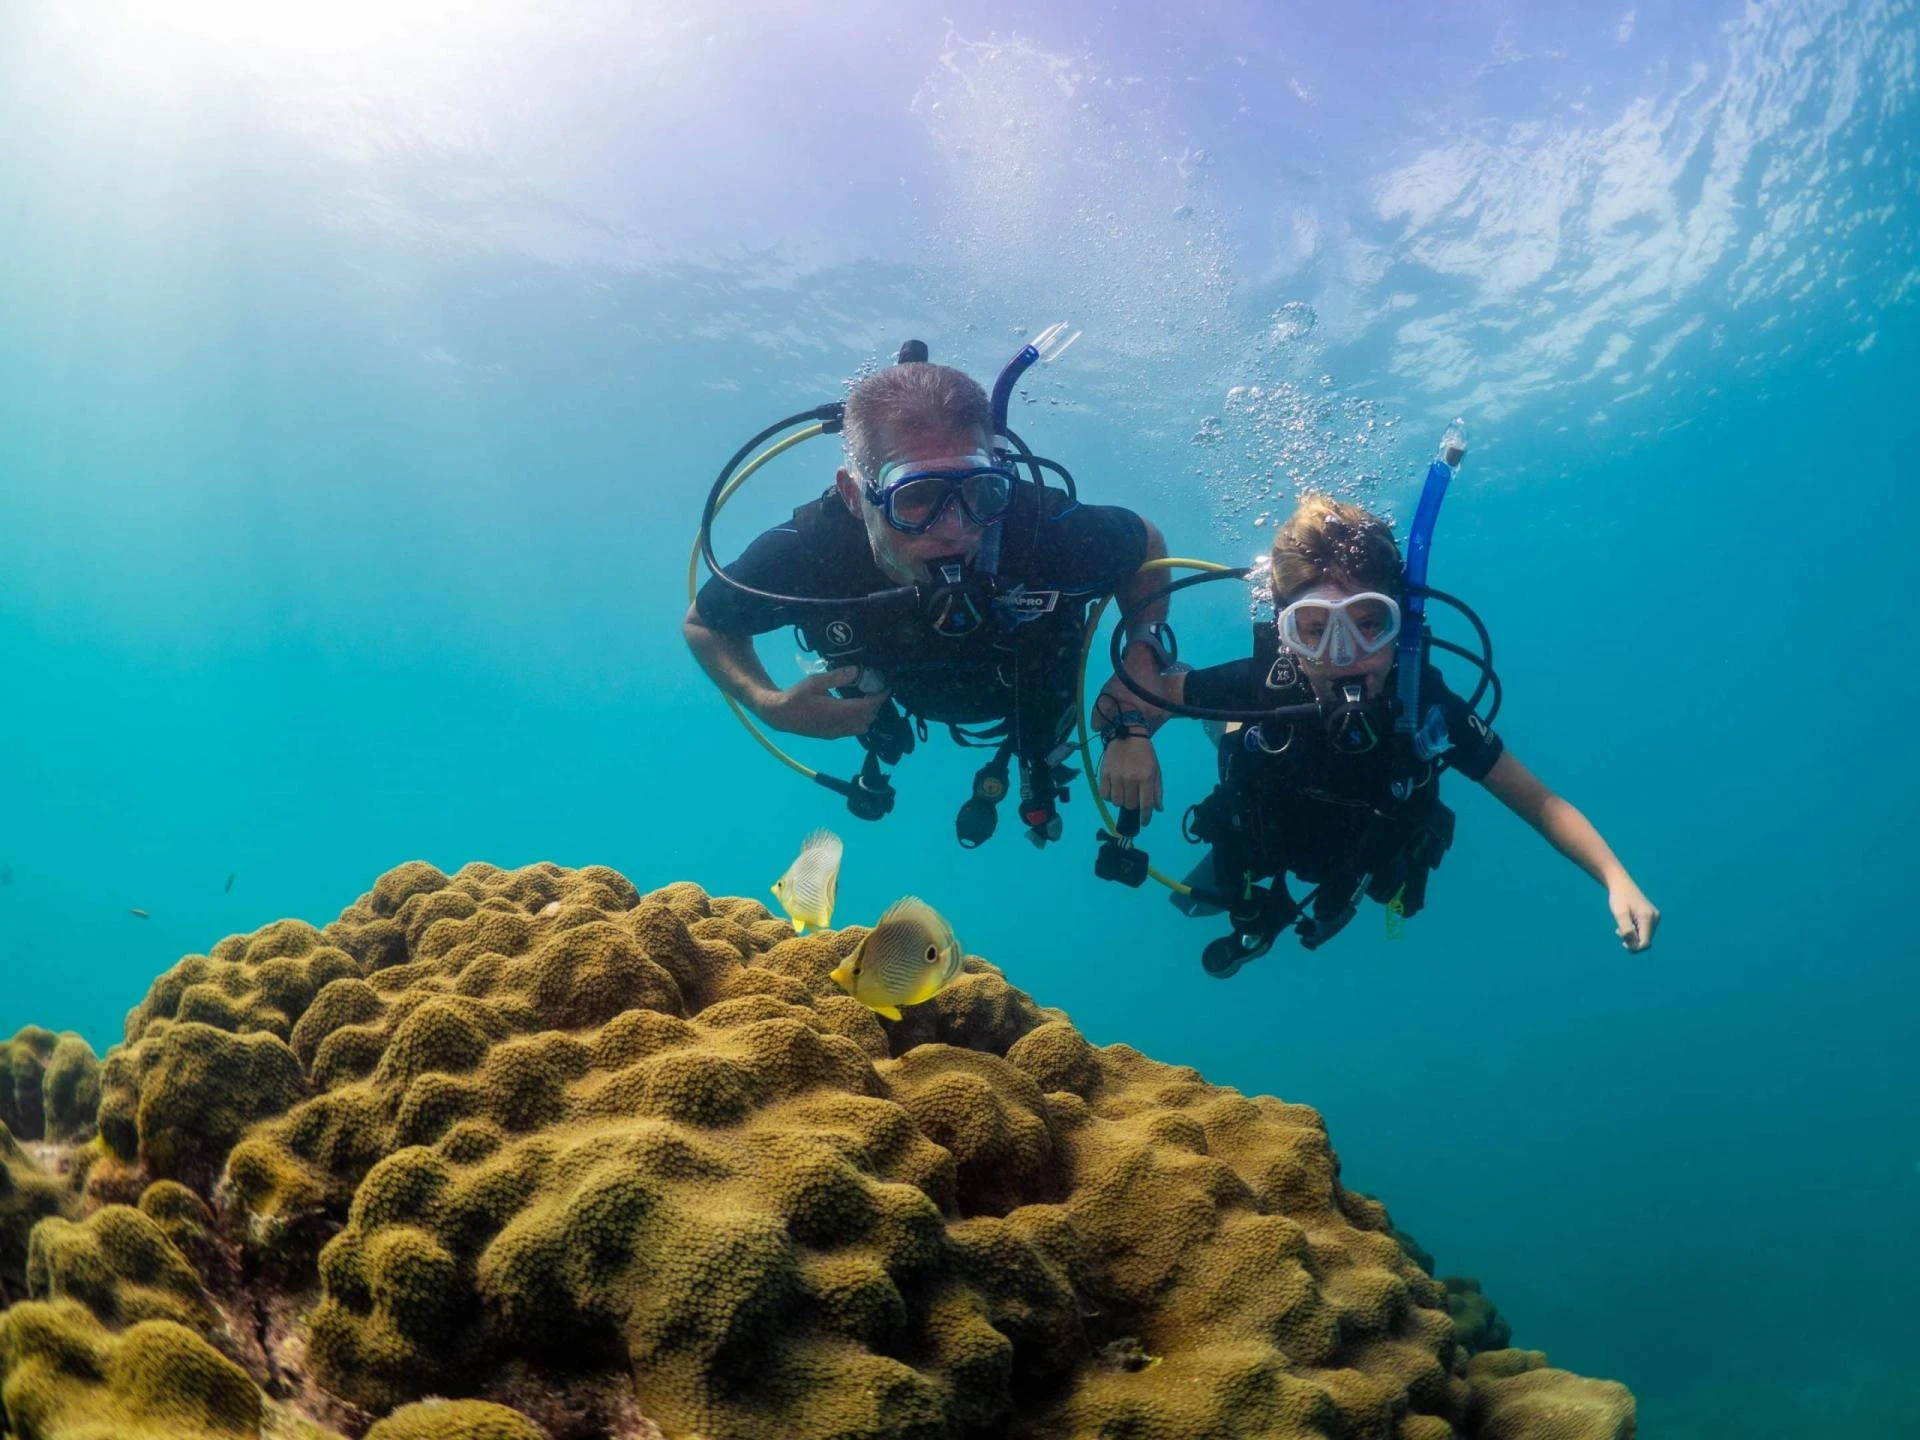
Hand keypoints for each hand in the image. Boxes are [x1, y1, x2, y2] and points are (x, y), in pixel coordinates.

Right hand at [758, 668, 889, 739]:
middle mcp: (840, 725)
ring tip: (866, 699)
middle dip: (876, 705)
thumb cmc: (796, 696)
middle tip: (876, 689)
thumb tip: (856, 670)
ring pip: (863, 727)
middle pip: (868, 717)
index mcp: (837, 712)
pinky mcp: (832, 735)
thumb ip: (836, 677)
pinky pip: (854, 731)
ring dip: (869, 714)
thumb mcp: (814, 682)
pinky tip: (855, 709)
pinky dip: (861, 721)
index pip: (867, 706)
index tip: (886, 687)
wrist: (780, 716)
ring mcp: (836, 732)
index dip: (879, 697)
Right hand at [1099, 736, 1162, 819]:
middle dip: (1133, 805)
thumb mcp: (1156, 770)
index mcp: (1145, 778)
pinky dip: (1109, 796)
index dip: (1145, 817)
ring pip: (1117, 802)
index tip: (1144, 822)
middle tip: (1134, 798)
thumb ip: (1157, 791)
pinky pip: (1104, 795)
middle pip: (1130, 805)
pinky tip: (1114, 790)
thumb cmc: (1145, 754)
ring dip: (1121, 801)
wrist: (1127, 735)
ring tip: (1124, 793)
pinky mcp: (1104, 774)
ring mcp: (1116, 777)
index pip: (1145, 805)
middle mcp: (1130, 779)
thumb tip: (1158, 809)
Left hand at [1608, 880, 1660, 951]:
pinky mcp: (1652, 917)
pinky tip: (1626, 925)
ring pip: (1644, 936)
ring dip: (1632, 936)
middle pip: (1645, 940)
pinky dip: (1634, 931)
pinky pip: (1644, 931)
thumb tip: (1633, 946)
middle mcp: (1655, 918)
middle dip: (1632, 940)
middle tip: (1618, 931)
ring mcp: (1655, 918)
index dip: (1634, 948)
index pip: (1645, 943)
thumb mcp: (1619, 914)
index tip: (1622, 943)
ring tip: (1620, 927)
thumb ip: (1626, 930)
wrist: (1621, 885)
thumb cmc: (1619, 898)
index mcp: (1648, 918)